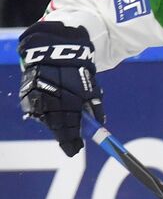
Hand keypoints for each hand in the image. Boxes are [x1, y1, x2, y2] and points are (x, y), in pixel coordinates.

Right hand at [18, 21, 103, 156]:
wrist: (55, 48)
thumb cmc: (78, 69)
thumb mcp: (91, 88)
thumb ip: (95, 108)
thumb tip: (99, 125)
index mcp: (70, 103)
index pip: (69, 131)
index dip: (72, 143)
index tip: (76, 150)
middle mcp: (51, 103)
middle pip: (56, 128)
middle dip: (64, 136)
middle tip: (71, 143)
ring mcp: (37, 98)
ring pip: (45, 120)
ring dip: (54, 124)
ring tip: (62, 124)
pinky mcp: (27, 93)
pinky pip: (35, 110)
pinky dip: (43, 113)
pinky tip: (50, 111)